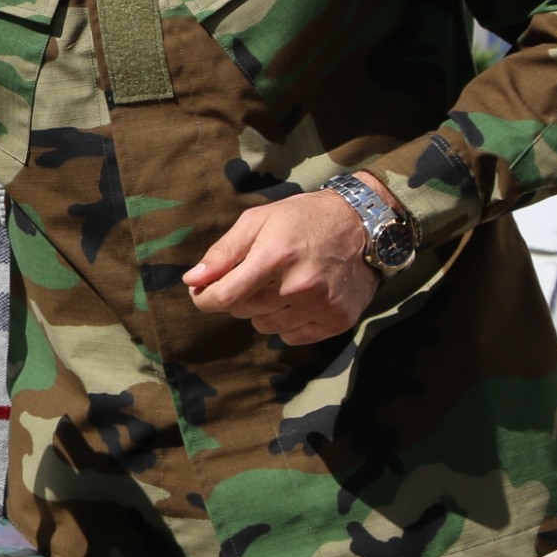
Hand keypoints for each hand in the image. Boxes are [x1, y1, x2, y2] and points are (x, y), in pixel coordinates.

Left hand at [185, 183, 384, 343]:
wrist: (362, 224)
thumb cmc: (302, 219)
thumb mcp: (258, 221)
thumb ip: (223, 253)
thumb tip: (193, 281)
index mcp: (275, 256)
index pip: (226, 296)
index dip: (205, 299)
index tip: (201, 294)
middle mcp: (299, 285)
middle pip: (243, 311)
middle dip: (239, 296)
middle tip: (255, 276)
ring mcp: (321, 305)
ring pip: (266, 327)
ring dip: (263, 311)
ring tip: (280, 285)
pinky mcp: (338, 320)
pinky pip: (292, 337)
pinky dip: (288, 323)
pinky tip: (298, 300)